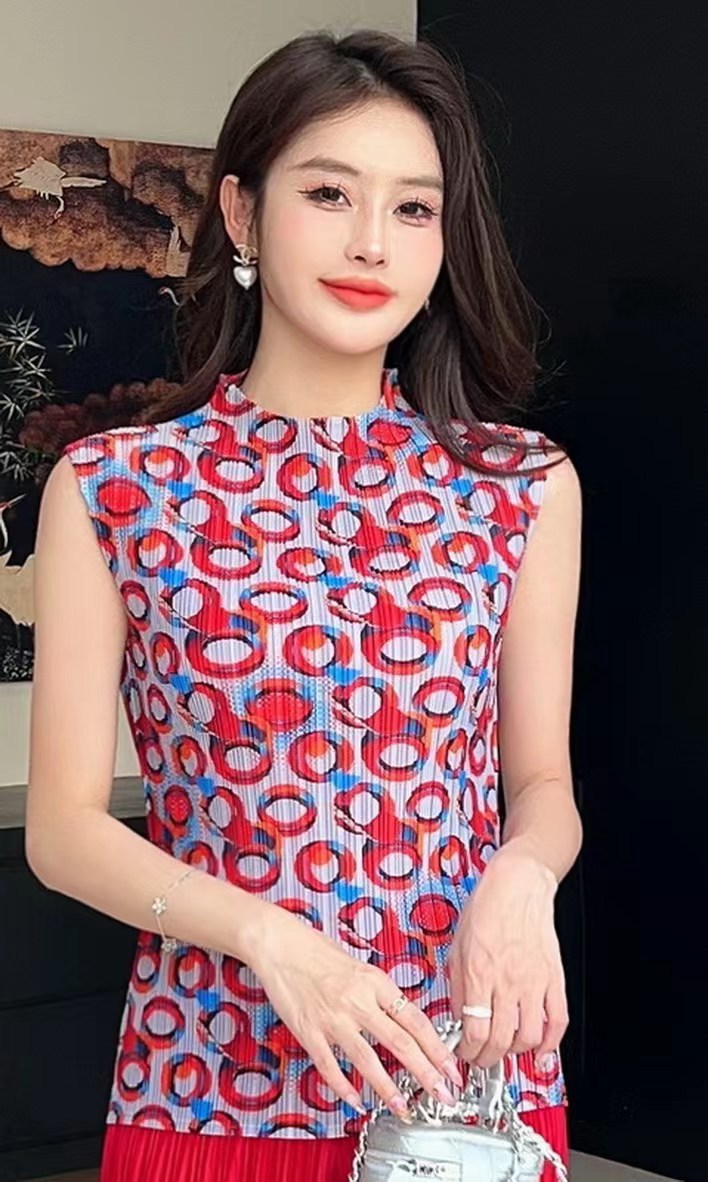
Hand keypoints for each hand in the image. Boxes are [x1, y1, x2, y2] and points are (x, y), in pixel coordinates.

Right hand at [250, 904, 462, 1117]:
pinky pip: (330, 1067)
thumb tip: (402, 1019)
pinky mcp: (309, 1032)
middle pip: (400, 1043)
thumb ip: (379, 993)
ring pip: (367, 1060)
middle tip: (444, 1094)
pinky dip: (344, 1088)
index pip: (416, 1019)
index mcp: (374, 981)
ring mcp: (333, 1019)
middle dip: (427, 1073)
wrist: (278, 944)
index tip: (452, 1067)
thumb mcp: (359, 965)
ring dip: (388, 1089)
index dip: (438, 1047)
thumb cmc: (316, 950)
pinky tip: (355, 1101)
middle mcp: (357, 1000)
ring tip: (404, 1108)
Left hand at [445, 848, 568, 1069]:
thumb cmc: (487, 906)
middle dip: (488, 1060)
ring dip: (516, 1053)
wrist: (518, 883)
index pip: (474, 1031)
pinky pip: (558, 1020)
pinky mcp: (554, 977)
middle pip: (500, 1041)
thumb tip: (459, 1018)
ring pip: (529, 1037)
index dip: (468, 1052)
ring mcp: (534, 981)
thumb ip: (458, 985)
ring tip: (506, 1051)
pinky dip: (551, 1044)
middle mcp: (507, 980)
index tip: (465, 1053)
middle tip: (482, 1059)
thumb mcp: (457, 945)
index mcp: (478, 972)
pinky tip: (542, 1052)